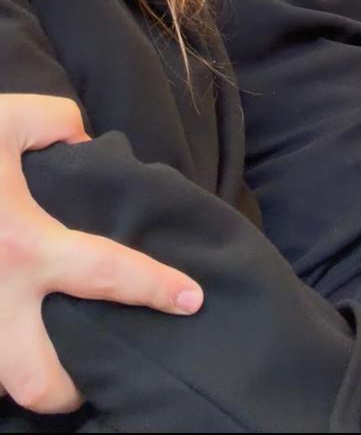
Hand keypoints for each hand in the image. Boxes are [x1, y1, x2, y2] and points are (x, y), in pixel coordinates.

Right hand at [0, 95, 203, 413]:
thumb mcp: (4, 120)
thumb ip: (57, 123)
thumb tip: (83, 140)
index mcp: (24, 245)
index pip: (107, 274)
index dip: (156, 289)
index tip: (190, 301)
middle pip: (39, 382)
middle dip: (70, 392)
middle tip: (89, 374)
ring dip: (20, 380)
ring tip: (41, 360)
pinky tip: (6, 334)